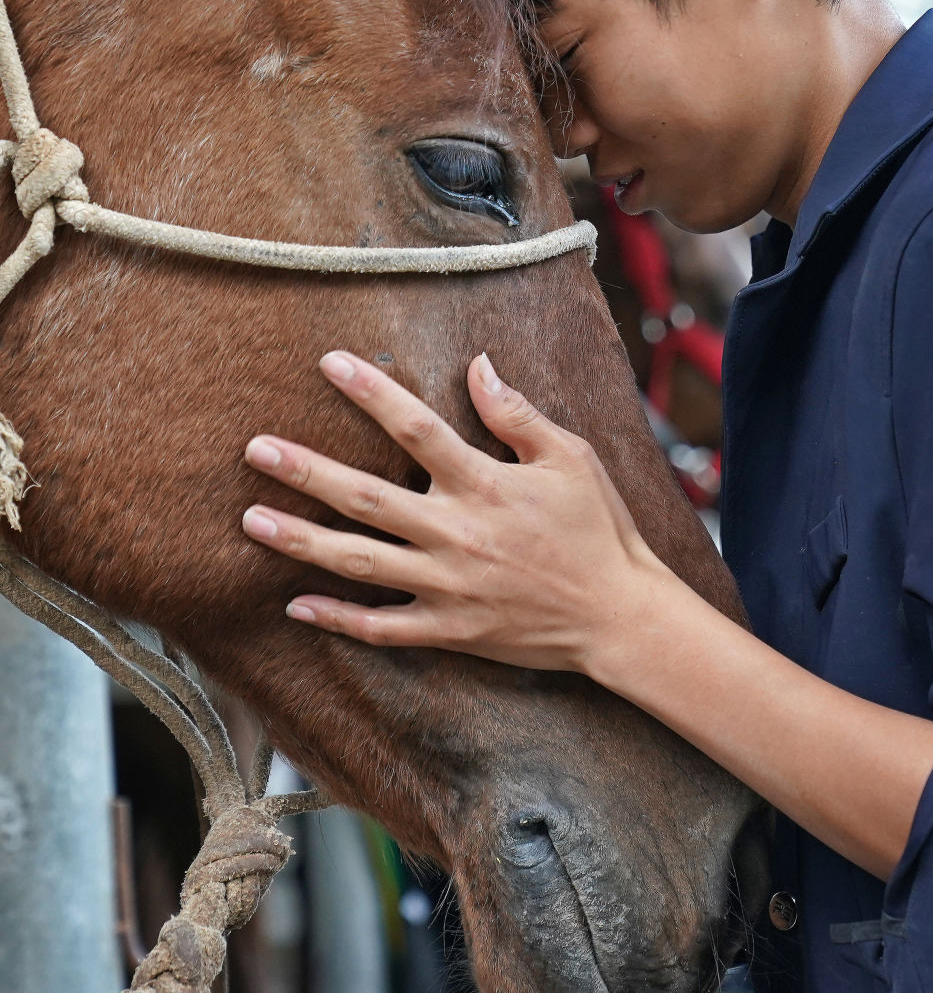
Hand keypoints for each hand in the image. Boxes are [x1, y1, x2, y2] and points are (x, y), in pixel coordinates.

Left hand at [242, 351, 668, 670]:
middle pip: (366, 498)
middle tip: (255, 450)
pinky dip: (338, 619)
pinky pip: (382, 629)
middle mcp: (456, 534)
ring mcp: (447, 587)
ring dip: (301, 542)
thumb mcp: (570, 458)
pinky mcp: (449, 631)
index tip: (330, 363)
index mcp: (485, 485)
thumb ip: (517, 414)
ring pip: (359, 564)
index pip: (416, 431)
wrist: (618, 616)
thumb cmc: (597, 529)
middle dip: (306, 472)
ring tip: (251, 521)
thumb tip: (477, 365)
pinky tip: (294, 605)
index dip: (371, 394)